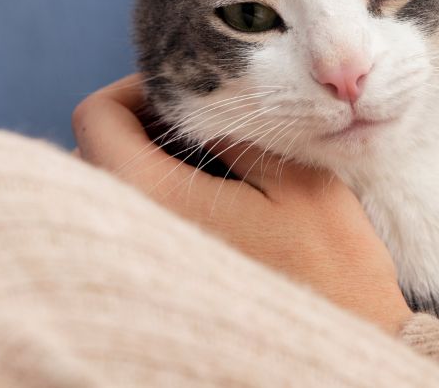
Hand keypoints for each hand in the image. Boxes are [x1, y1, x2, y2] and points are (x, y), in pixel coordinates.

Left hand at [72, 74, 412, 334]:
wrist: (341, 350)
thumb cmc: (331, 267)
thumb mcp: (300, 181)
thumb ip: (242, 132)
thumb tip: (202, 102)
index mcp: (154, 199)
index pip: (97, 118)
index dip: (137, 89)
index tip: (187, 93)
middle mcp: (132, 234)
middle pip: (99, 153)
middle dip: (147, 124)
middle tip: (206, 120)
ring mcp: (144, 264)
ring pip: (116, 190)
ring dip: (154, 161)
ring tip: (214, 158)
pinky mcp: (162, 284)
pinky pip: (138, 222)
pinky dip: (163, 197)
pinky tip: (217, 199)